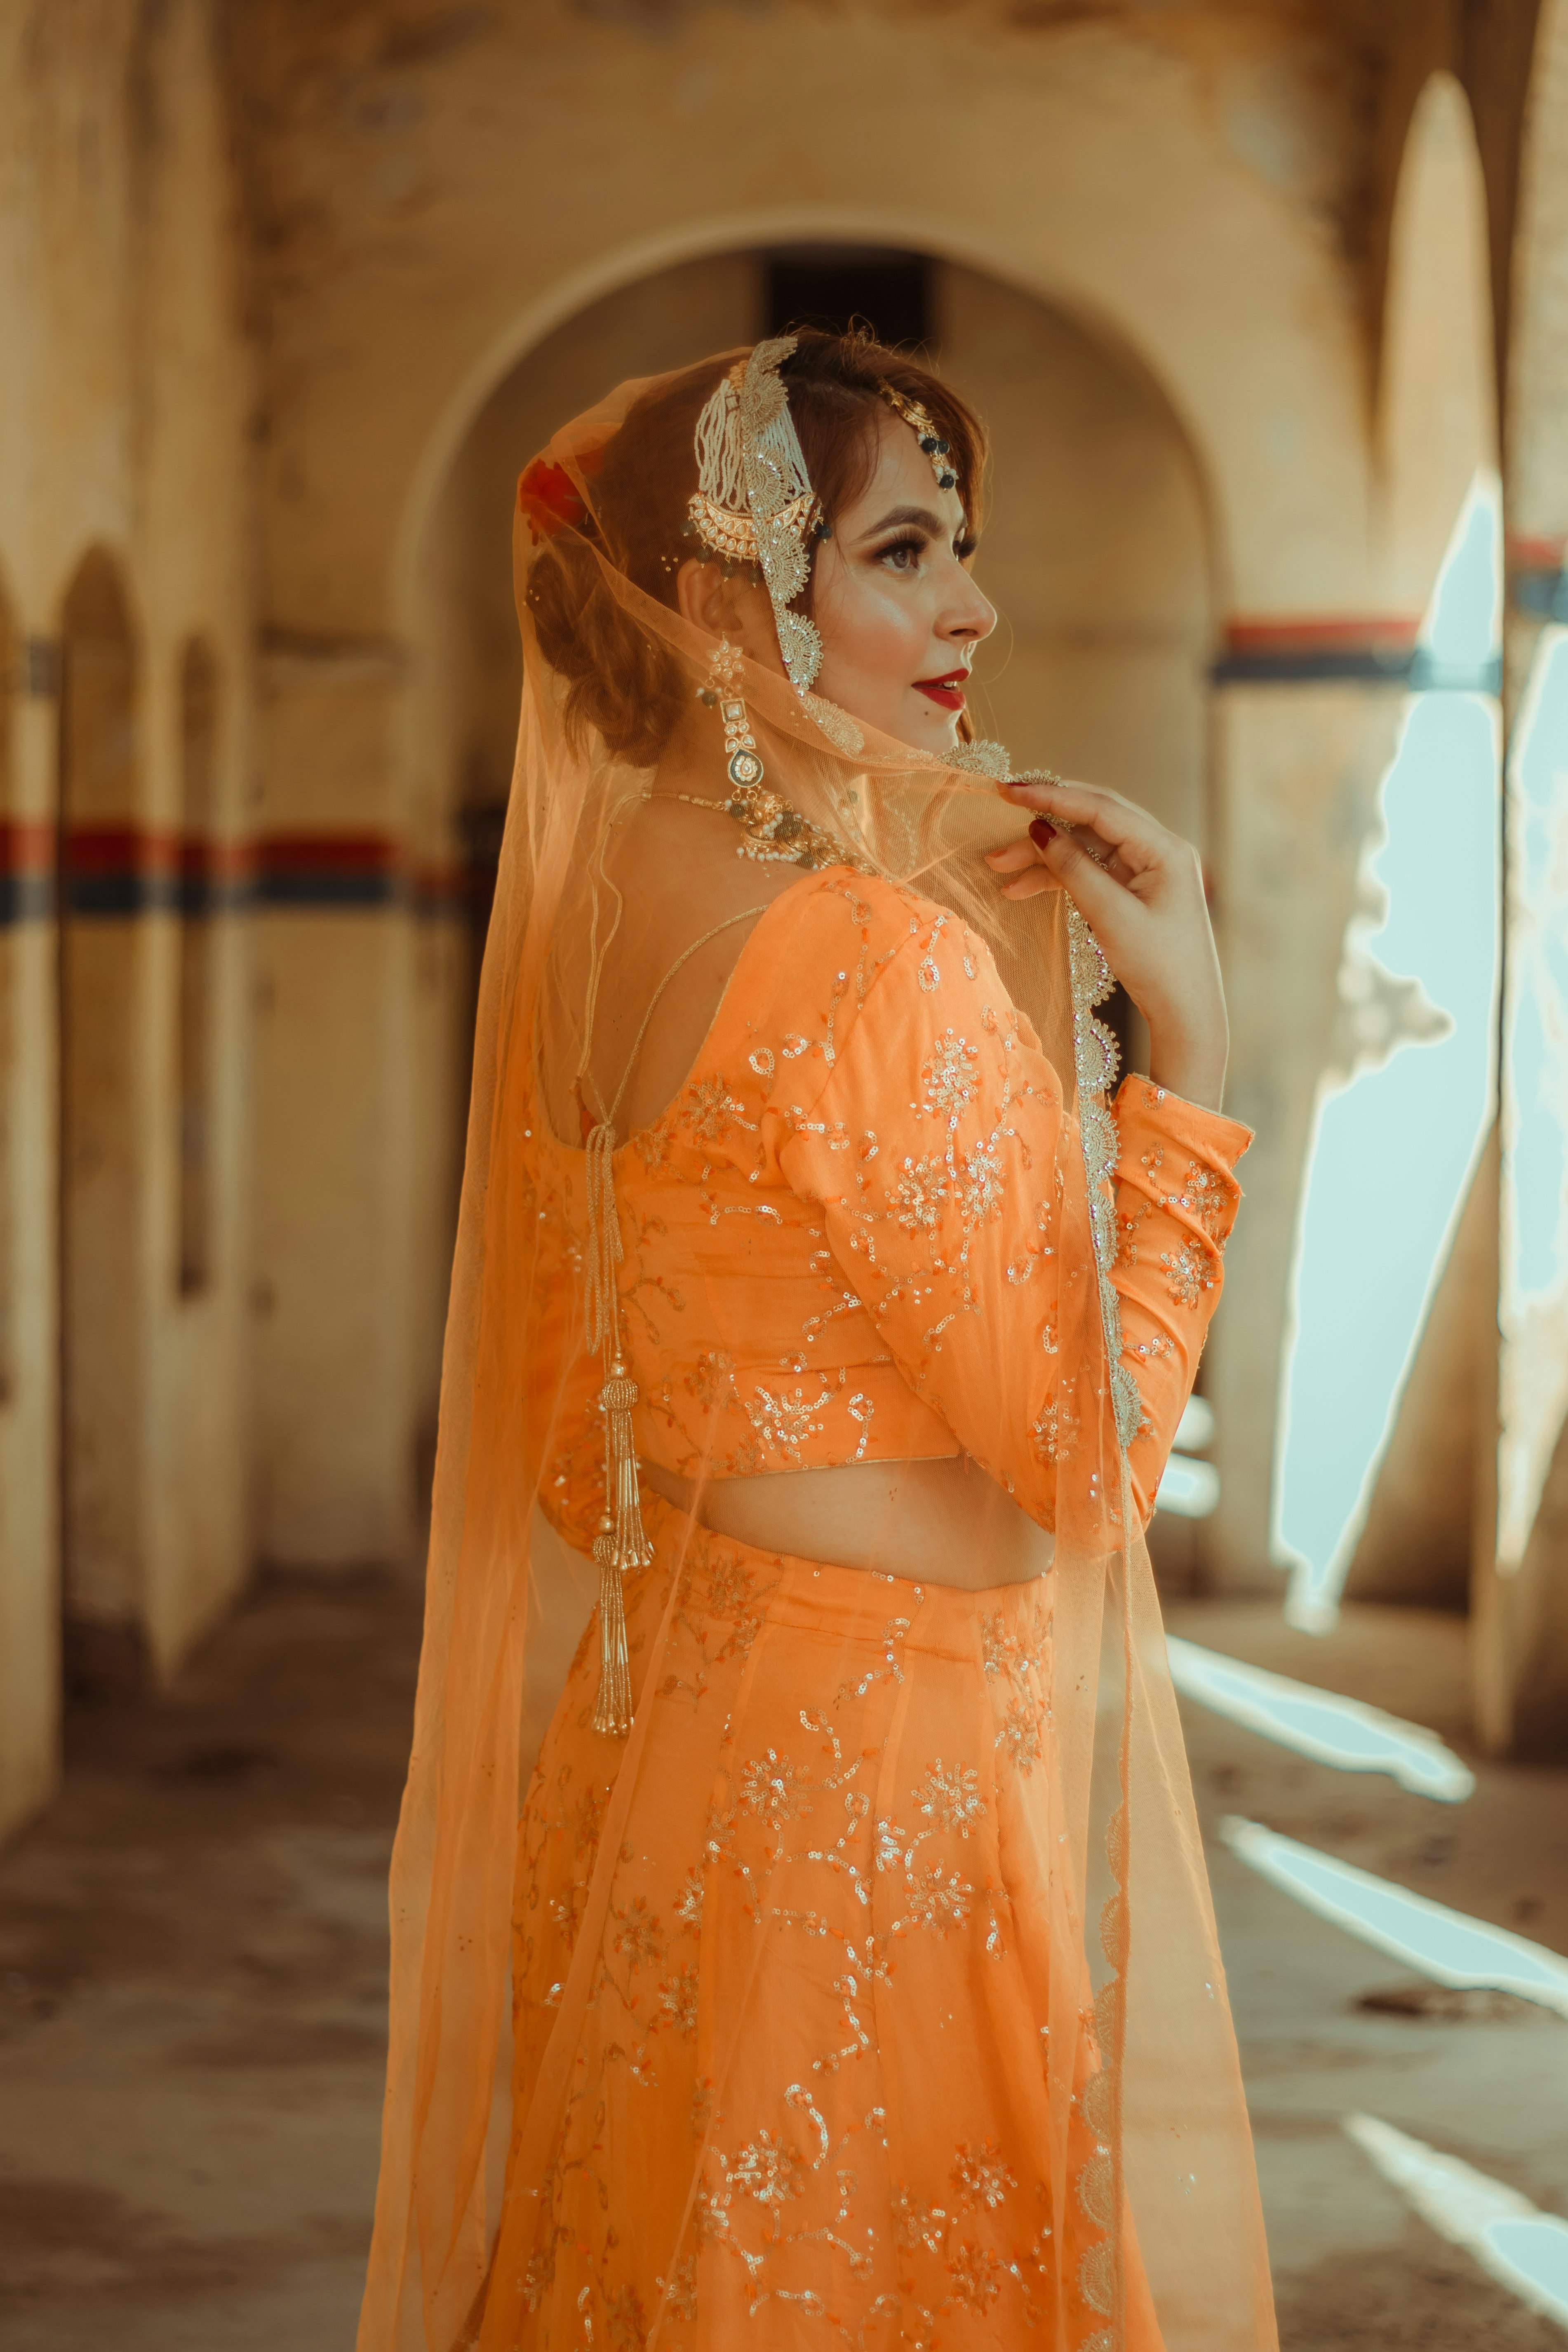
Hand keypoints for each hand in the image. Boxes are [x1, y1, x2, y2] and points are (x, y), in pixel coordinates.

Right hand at [984, 777, 1228, 1110]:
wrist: (1186, 1016)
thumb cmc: (1160, 969)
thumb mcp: (1111, 916)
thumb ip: (1074, 869)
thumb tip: (1040, 828)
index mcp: (1165, 849)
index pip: (1100, 808)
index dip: (1051, 795)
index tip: (1008, 791)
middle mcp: (1158, 851)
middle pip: (1090, 822)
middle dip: (1041, 823)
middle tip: (997, 818)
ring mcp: (1146, 872)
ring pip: (1084, 848)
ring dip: (1042, 856)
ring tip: (998, 867)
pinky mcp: (1134, 892)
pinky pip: (1089, 872)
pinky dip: (1056, 878)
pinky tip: (1021, 888)